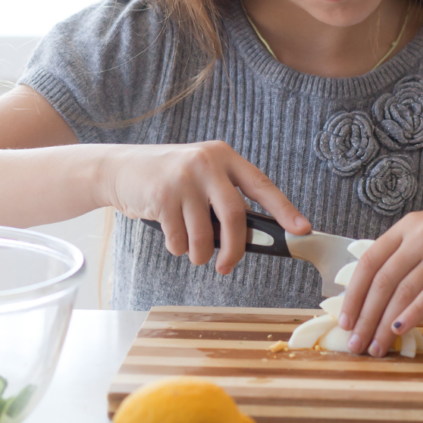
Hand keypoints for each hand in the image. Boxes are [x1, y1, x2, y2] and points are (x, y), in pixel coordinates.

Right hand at [100, 140, 309, 272]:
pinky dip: (177, 248)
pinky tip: (169, 234)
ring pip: (205, 236)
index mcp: (224, 156)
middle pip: (235, 218)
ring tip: (191, 248)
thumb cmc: (168, 178)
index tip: (303, 230)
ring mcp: (183, 178)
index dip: (284, 210)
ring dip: (200, 254)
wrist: (120, 169)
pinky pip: (179, 240)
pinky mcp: (162, 196)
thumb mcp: (200, 176)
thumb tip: (252, 237)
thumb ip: (224, 198)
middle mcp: (206, 162)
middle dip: (235, 250)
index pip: (262, 185)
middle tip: (226, 266)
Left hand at [338, 202, 422, 356]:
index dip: (354, 293)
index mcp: (404, 228)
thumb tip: (373, 293)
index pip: (368, 262)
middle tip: (356, 342)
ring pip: (404, 291)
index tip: (345, 319)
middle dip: (366, 315)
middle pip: (383, 281)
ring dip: (386, 323)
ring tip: (376, 345)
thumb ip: (402, 255)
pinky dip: (413, 314)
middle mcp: (418, 237)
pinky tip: (400, 331)